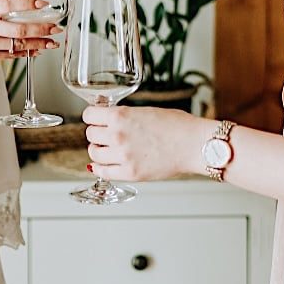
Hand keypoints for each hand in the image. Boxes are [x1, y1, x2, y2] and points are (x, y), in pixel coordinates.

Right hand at [0, 0, 59, 67]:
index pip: (10, 4)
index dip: (29, 4)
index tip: (44, 4)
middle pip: (19, 28)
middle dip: (41, 28)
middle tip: (55, 28)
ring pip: (18, 44)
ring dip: (38, 44)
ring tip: (52, 42)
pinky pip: (10, 55)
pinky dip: (25, 53)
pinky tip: (36, 50)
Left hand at [82, 104, 211, 180]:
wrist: (194, 144)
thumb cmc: (177, 126)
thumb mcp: (146, 111)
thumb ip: (125, 116)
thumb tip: (110, 120)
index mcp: (121, 116)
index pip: (89, 115)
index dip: (93, 117)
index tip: (96, 120)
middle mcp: (118, 135)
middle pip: (90, 134)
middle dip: (97, 134)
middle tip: (105, 135)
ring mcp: (123, 155)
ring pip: (94, 154)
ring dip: (98, 151)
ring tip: (108, 150)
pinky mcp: (130, 173)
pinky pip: (103, 172)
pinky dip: (100, 168)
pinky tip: (105, 164)